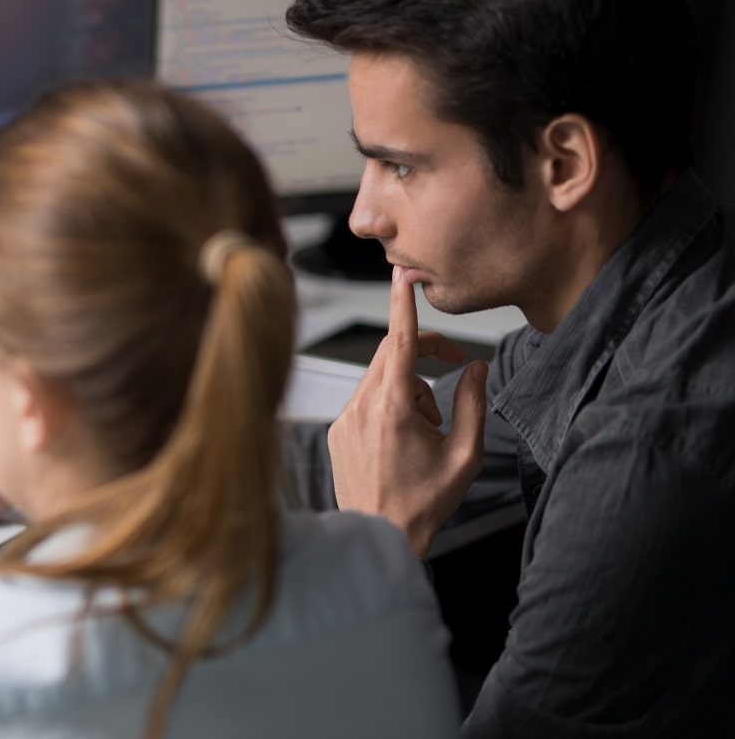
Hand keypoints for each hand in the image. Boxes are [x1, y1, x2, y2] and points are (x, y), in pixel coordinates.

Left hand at [328, 265, 487, 555]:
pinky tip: (403, 439)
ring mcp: (344, 418)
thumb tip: (476, 368)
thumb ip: (473, 403)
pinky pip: (365, 399)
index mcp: (392, 407)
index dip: (402, 304)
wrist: (381, 535)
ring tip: (427, 428)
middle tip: (453, 371)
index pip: (397, 341)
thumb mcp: (465, 454)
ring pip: (380, 378)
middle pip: (391, 354)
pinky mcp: (337, 430)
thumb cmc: (424, 502)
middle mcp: (361, 406)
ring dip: (409, 388)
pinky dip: (388, 406)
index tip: (401, 276)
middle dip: (423, 356)